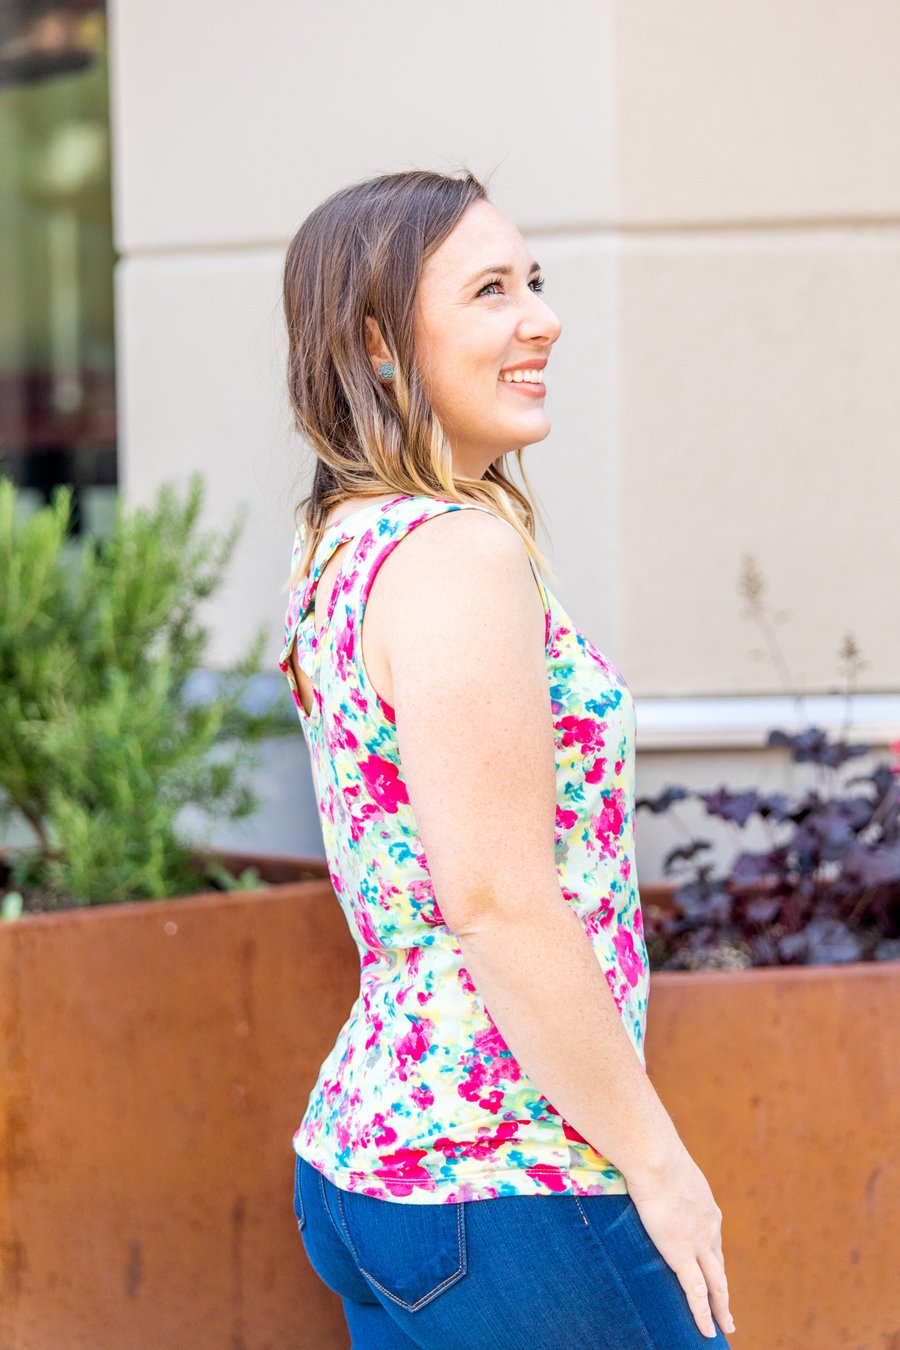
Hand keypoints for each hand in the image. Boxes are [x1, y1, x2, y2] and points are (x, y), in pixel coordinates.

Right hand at [625, 1147, 734, 1339]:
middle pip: (718, 1265)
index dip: (713, 1257)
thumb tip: (643, 1162)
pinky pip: (696, 1293)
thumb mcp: (664, 1165)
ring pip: (716, 1284)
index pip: (712, 1238)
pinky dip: (704, 1314)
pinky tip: (708, 1332)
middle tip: (728, 1308)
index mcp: (705, 1206)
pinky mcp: (683, 1255)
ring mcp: (699, 1243)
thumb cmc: (652, 1152)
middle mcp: (710, 1227)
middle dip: (723, 1288)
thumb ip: (660, 1173)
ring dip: (721, 1307)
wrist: (655, 1158)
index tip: (713, 1266)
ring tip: (726, 1326)